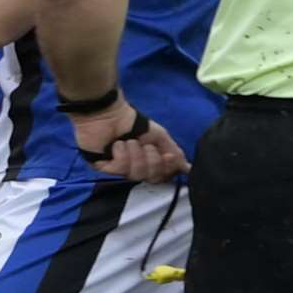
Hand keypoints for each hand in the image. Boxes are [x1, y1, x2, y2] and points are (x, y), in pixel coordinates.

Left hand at [69, 99, 188, 181]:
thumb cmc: (131, 122)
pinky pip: (121, 168)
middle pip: (152, 179)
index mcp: (148, 163)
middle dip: (152, 161)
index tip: (169, 156)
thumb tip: (188, 168)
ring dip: (136, 154)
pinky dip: (122, 153)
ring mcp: (120, 171)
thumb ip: (173, 151)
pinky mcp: (104, 169)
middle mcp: (135, 169)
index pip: (163, 176)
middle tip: (146, 146)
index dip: (167, 169)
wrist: (108, 113)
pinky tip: (117, 145)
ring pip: (137, 175)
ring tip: (130, 142)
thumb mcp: (158, 135)